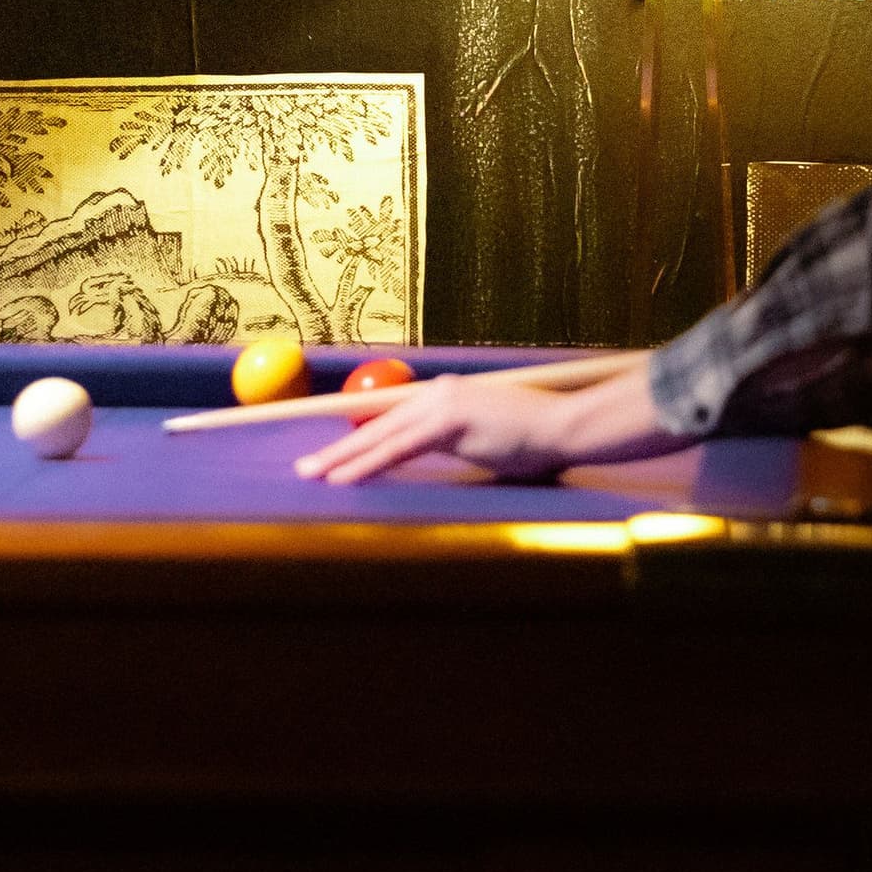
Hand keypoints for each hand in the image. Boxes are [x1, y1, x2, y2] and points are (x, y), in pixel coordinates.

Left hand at [293, 361, 668, 486]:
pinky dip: (368, 465)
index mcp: (445, 395)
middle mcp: (437, 392)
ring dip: (343, 458)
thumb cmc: (537, 439)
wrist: (566, 426)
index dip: (358, 438)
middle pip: (376, 424)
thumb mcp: (487, 439)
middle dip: (338, 448)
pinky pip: (398, 449)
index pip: (391, 419)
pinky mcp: (448, 422)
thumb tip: (441, 456)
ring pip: (380, 436)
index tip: (331, 455)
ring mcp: (441, 404)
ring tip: (313, 475)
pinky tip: (345, 478)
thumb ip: (459, 443)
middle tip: (305, 468)